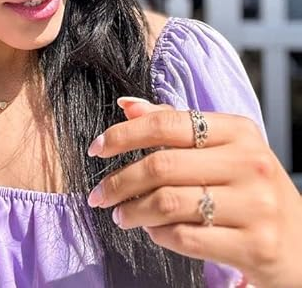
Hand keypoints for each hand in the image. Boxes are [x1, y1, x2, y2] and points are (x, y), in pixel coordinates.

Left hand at [86, 98, 301, 287]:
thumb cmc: (250, 189)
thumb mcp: (224, 150)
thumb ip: (175, 125)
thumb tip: (127, 106)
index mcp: (239, 131)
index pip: (168, 123)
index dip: (124, 135)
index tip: (97, 148)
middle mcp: (250, 163)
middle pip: (162, 165)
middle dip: (119, 180)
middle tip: (99, 194)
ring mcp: (256, 205)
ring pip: (169, 204)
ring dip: (133, 211)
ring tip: (121, 215)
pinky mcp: (255, 246)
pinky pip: (186, 238)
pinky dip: (159, 235)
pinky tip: (153, 232)